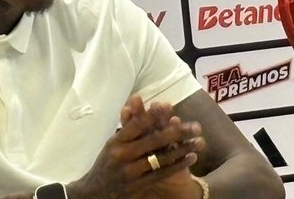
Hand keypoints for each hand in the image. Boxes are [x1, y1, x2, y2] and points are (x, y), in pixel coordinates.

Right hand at [68, 94, 205, 198]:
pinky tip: (190, 158)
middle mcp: (123, 155)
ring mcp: (131, 172)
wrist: (93, 193)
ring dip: (183, 149)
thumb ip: (129, 128)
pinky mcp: (138, 186)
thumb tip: (141, 103)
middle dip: (178, 132)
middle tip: (197, 127)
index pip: (137, 124)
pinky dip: (177, 165)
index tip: (170, 105)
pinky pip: (161, 174)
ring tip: (199, 141)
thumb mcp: (113, 143)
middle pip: (154, 140)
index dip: (154, 115)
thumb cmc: (107, 163)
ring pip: (161, 158)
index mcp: (117, 141)